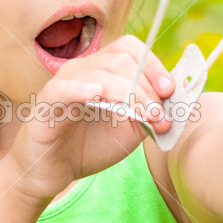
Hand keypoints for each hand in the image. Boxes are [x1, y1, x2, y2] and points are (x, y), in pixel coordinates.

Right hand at [6, 35, 175, 202]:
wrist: (51, 172)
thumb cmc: (88, 147)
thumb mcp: (128, 131)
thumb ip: (149, 114)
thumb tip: (176, 102)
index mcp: (103, 70)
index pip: (130, 49)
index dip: (154, 65)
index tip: (170, 91)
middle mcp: (83, 70)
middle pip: (120, 59)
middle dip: (147, 87)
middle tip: (160, 115)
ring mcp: (63, 83)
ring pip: (100, 74)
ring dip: (130, 95)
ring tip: (147, 118)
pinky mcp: (46, 103)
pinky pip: (62, 89)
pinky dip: (81, 89)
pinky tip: (96, 94)